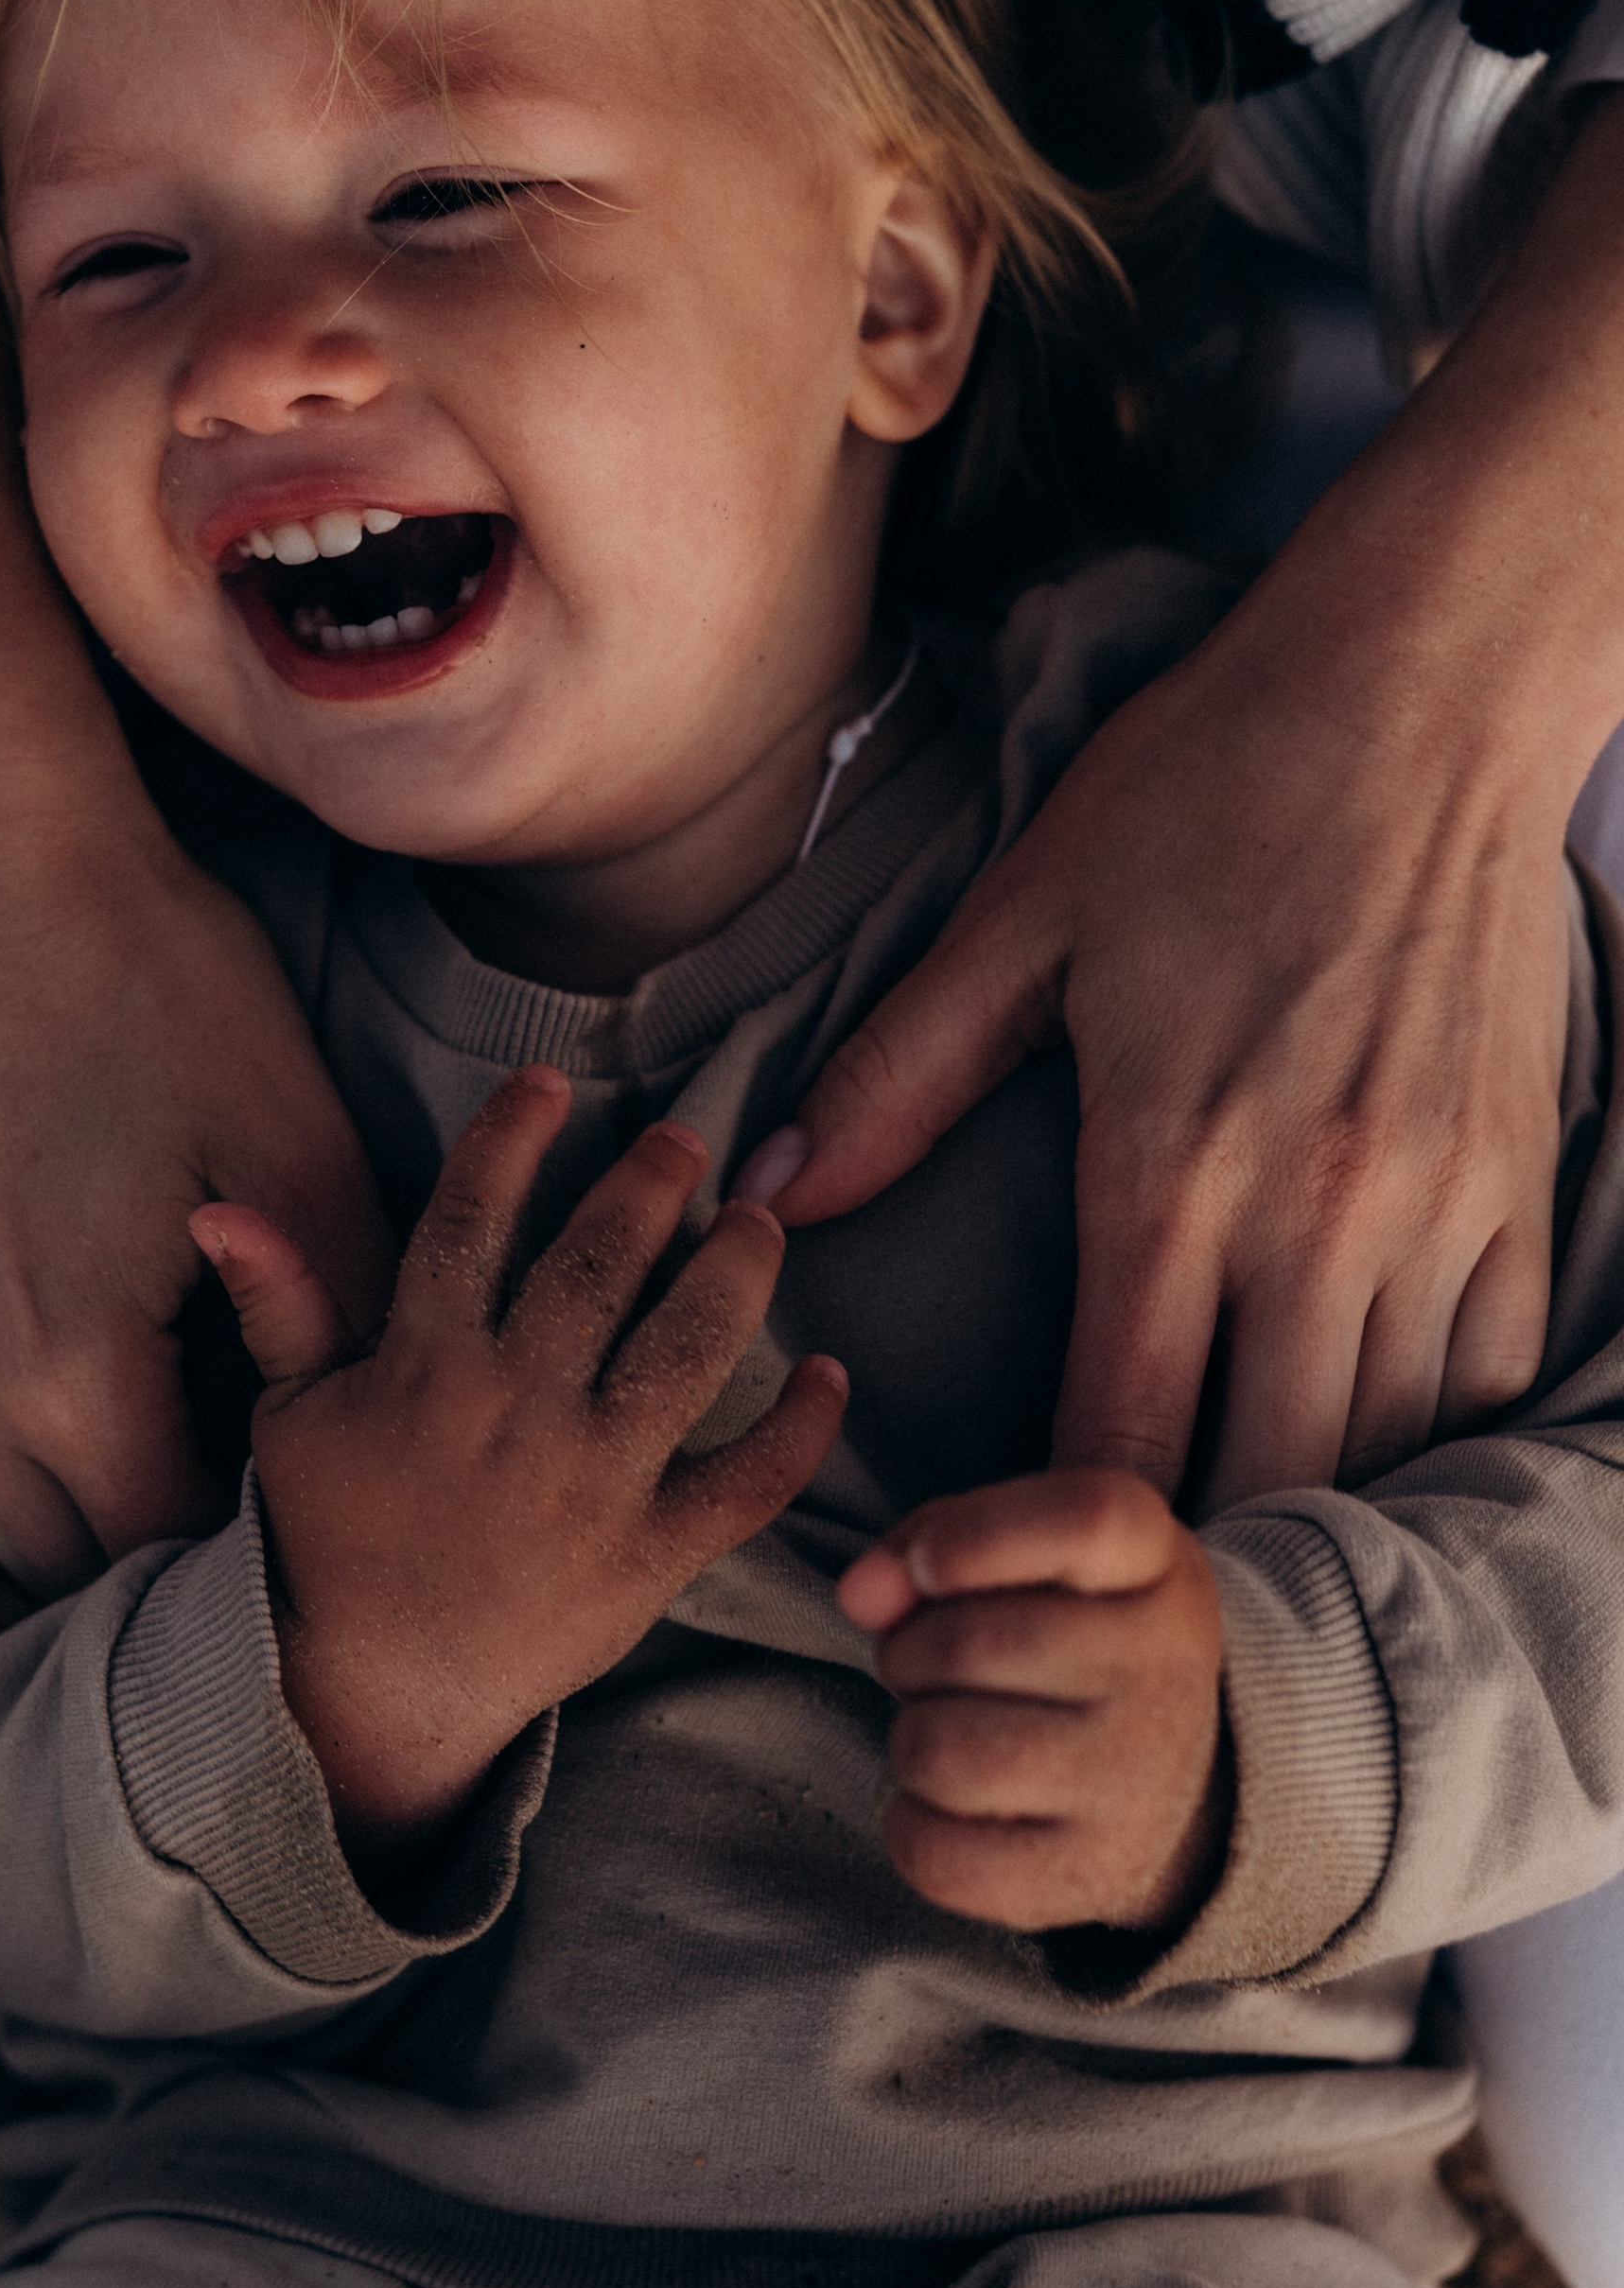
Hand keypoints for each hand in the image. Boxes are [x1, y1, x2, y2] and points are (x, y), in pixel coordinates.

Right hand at [0, 778, 393, 1675]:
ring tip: (94, 1501)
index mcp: (68, 1366)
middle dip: (147, 1568)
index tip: (295, 1484)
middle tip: (220, 1490)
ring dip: (10, 1576)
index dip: (251, 1537)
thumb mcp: (294, 1139)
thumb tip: (364, 1445)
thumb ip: (332, 1319)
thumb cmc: (153, 977)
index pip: (170, 1562)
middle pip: (57, 1587)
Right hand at [196, 1068, 846, 1854]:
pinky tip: (830, 1374)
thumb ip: (279, 1306)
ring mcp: (590, 1482)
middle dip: (648, 1184)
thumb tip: (220, 1209)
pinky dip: (798, 1432)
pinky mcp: (648, 1556)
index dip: (510, 1139)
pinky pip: (744, 1485)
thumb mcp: (289, 1419)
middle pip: (598, 1264)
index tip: (550, 1083)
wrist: (376, 1693)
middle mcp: (516, 1407)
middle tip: (685, 1137)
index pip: (470, 1218)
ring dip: (734, 1274)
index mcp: (426, 1364)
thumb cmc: (329, 1545)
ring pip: (684, 1350)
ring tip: (759, 1222)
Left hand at [749, 568, 1570, 1508]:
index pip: (1113, 1426)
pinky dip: (1420, 1426)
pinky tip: (1352, 1436)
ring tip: (1214, 1548)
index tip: (989, 1572)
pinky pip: (1484, 1372)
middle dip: (1175, 1559)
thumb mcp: (1024, 917)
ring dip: (1298, 1503)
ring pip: (1380, 1445)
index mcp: (1174, 1163)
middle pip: (1259, 1478)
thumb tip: (768, 1188)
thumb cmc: (1205, 790)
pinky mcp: (1518, 1181)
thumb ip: (896, 1075)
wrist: (1419, 690)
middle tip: (1097, 1597)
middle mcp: (1320, 1214)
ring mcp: (1437, 1207)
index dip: (1044, 1528)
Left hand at [839, 1469, 1228, 1935]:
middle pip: (963, 1644)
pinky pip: (934, 1852)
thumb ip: (927, 1543)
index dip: (976, 1534)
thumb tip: (860, 1593)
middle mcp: (1164, 1666)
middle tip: (942, 1667)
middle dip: (910, 1652)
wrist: (1157, 1779)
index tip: (929, 1565)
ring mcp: (1135, 1779)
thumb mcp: (1022, 1556)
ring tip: (956, 1729)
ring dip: (911, 1737)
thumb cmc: (1059, 1637)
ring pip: (935, 1751)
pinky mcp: (1088, 1873)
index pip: (1084, 1518)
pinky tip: (954, 1803)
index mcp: (1155, 1561)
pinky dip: (911, 1824)